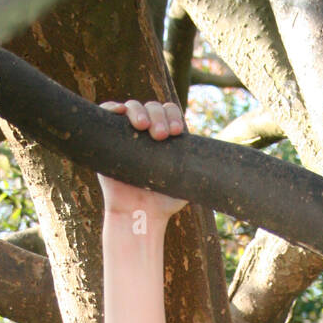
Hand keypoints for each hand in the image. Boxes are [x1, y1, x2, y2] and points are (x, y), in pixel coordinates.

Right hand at [97, 99, 188, 219]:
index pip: (170, 113)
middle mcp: (146, 130)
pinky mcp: (108, 137)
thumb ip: (199, 170)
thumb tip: (216, 164)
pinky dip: (111, 107)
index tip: (176, 132)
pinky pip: (107, 112)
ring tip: (142, 126)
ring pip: (132, 107)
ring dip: (138, 111)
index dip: (173, 117)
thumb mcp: (187, 183)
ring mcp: (126, 132)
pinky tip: (119, 111)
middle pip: (153, 107)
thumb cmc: (164, 203)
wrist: (138, 215)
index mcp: (166, 136)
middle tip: (160, 135)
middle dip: (158, 117)